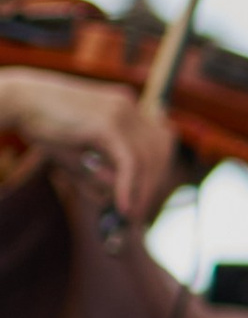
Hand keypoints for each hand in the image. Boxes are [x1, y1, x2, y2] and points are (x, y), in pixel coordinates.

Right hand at [0, 68, 174, 220]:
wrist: (18, 101)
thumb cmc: (43, 127)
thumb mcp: (78, 153)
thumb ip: (99, 174)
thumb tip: (117, 201)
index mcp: (127, 106)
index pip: (160, 141)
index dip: (158, 171)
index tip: (146, 196)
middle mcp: (130, 105)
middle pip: (160, 152)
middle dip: (152, 186)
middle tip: (137, 214)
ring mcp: (121, 112)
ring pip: (146, 161)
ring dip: (140, 193)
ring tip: (128, 216)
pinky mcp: (106, 125)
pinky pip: (129, 162)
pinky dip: (128, 188)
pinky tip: (122, 208)